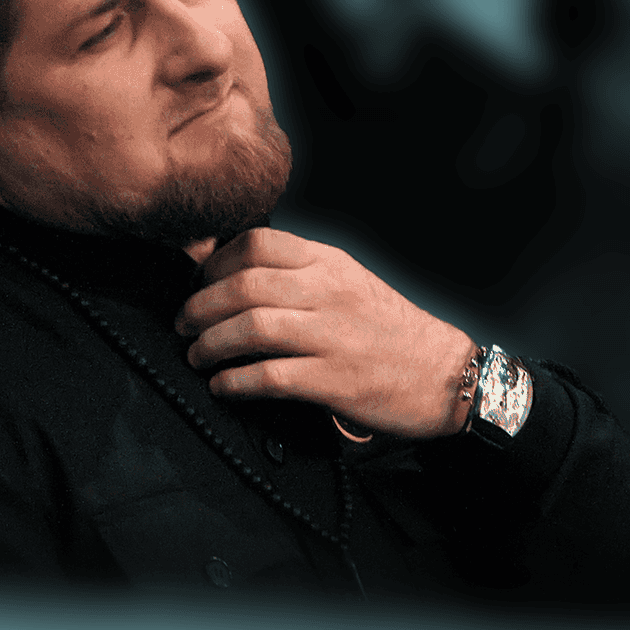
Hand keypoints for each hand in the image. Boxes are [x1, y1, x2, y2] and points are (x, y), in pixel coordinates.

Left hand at [174, 229, 476, 438]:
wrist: (445, 373)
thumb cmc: (390, 331)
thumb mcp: (348, 282)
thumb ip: (298, 273)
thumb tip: (235, 275)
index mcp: (329, 263)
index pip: (256, 244)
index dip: (214, 265)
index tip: (198, 285)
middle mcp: (328, 293)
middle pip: (242, 286)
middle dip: (199, 308)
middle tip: (184, 325)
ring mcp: (332, 336)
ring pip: (250, 328)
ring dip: (210, 344)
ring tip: (197, 356)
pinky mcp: (334, 380)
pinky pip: (269, 376)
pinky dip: (234, 381)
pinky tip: (223, 385)